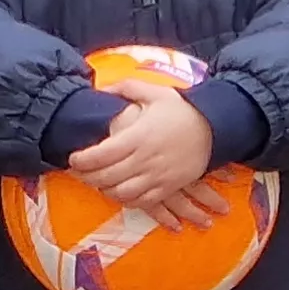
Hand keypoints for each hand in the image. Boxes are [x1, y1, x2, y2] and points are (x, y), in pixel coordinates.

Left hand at [71, 74, 222, 223]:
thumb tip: (101, 89)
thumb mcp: (154, 92)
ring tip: (96, 183)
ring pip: (123, 193)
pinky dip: (127, 200)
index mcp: (139, 135)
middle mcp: (146, 159)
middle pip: (108, 177)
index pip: (103, 154)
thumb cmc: (182, 109)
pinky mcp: (169, 186)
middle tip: (78, 173)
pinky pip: (143, 201)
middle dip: (88, 177)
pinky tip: (119, 192)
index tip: (72, 159)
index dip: (83, 160)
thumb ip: (125, 88)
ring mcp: (158, 176)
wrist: (216, 128)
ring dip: (105, 190)